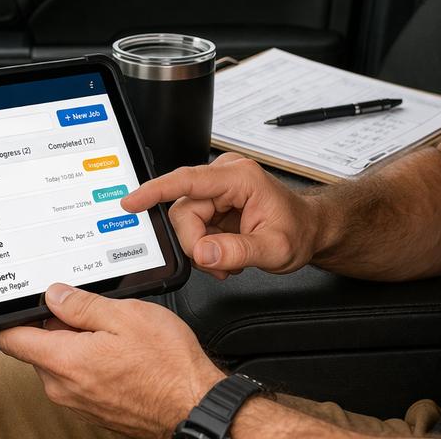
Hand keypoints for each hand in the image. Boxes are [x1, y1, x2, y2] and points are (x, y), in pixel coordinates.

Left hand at [0, 283, 224, 438]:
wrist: (194, 404)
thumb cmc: (167, 365)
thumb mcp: (127, 316)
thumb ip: (83, 304)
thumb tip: (54, 295)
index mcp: (64, 361)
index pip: (10, 339)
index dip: (6, 317)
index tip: (10, 302)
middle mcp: (63, 387)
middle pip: (38, 347)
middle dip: (55, 324)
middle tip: (90, 307)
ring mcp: (77, 402)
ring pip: (60, 362)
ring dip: (76, 342)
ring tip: (113, 331)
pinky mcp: (92, 409)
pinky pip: (77, 378)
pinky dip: (89, 360)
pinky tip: (119, 352)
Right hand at [121, 153, 318, 279]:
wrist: (308, 229)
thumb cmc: (298, 231)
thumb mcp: (274, 249)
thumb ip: (238, 252)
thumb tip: (204, 253)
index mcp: (240, 178)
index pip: (188, 181)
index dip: (155, 191)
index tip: (132, 202)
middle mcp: (225, 176)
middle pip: (184, 210)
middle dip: (196, 243)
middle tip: (219, 263)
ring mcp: (218, 188)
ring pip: (185, 220)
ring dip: (201, 246)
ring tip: (227, 260)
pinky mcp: (213, 201)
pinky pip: (193, 225)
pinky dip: (204, 244)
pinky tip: (223, 252)